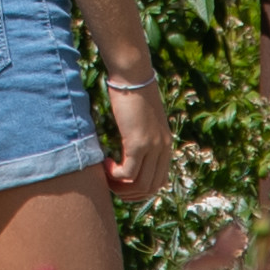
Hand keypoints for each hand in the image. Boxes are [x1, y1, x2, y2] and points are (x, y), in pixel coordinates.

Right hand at [105, 78, 174, 205]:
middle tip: (111, 184)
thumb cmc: (132, 92)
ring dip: (120, 186)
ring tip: (106, 176)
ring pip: (140, 184)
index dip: (140, 189)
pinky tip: (104, 163)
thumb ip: (140, 135)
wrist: (133, 75)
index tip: (122, 183)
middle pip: (151, 188)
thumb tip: (127, 150)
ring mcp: (152, 147)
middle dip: (130, 193)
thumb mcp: (141, 119)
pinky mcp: (138, 143)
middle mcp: (163, 149)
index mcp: (165, 145)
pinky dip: (115, 175)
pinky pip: (128, 173)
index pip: (159, 181)